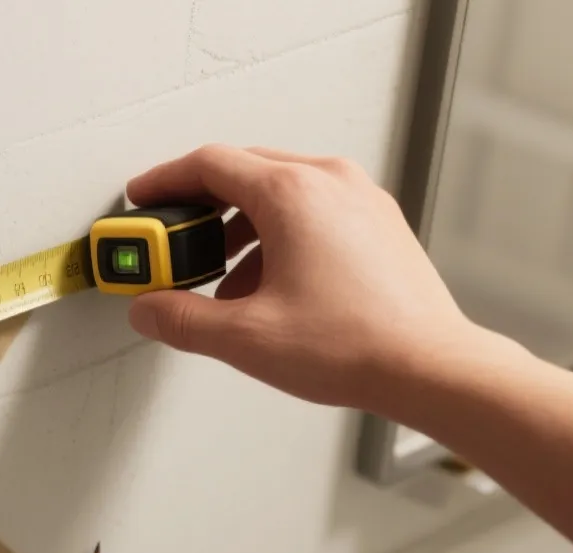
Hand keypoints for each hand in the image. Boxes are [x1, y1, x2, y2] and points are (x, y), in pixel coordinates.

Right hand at [124, 144, 483, 409]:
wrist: (430, 367)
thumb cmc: (354, 345)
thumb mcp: (243, 337)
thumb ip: (181, 319)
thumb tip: (150, 310)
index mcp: (291, 193)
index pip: (209, 164)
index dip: (164, 182)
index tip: (142, 199)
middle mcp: (330, 182)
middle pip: (244, 170)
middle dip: (199, 207)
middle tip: (172, 243)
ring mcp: (360, 200)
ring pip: (280, 192)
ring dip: (238, 228)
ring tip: (219, 278)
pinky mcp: (379, 224)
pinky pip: (312, 211)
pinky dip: (277, 236)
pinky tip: (267, 287)